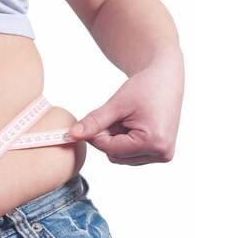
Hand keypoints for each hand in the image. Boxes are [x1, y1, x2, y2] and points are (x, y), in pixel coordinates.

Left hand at [67, 55, 183, 164]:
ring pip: (121, 158)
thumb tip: (71, 136)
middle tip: (115, 116)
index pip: (110, 149)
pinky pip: (130, 155)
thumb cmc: (144, 87)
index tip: (92, 120)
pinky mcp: (160, 153)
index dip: (96, 135)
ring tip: (127, 119)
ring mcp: (162, 155)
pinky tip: (133, 125)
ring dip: (116, 140)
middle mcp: (161, 153)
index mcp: (153, 142)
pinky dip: (125, 142)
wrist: (166, 79)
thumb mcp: (116, 105)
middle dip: (108, 138)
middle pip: (115, 156)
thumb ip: (93, 122)